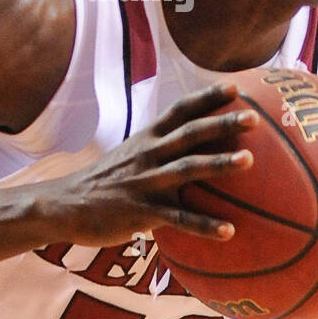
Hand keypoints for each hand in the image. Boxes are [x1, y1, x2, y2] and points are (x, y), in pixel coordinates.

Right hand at [53, 82, 257, 247]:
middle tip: (253, 117)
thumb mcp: (130, 155)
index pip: (180, 110)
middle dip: (222, 123)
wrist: (64, 204)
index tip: (235, 88)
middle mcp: (149, 155)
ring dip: (219, 164)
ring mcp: (146, 182)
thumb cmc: (105, 181)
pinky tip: (230, 231)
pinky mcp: (142, 212)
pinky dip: (205, 225)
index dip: (207, 98)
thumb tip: (193, 147)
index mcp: (147, 138)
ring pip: (187, 169)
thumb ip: (159, 149)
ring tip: (249, 160)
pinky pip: (179, 219)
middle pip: (190, 134)